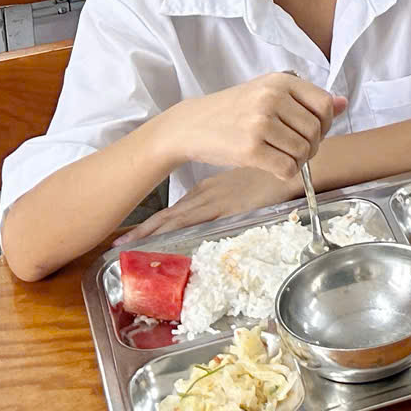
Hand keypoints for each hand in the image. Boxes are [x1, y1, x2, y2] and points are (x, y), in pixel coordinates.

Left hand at [132, 164, 301, 239]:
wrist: (294, 163)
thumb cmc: (271, 173)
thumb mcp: (243, 182)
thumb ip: (229, 192)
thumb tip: (219, 204)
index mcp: (208, 189)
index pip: (173, 210)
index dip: (151, 222)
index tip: (128, 235)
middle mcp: (207, 196)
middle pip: (169, 217)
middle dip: (143, 232)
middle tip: (117, 244)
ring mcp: (217, 203)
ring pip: (178, 222)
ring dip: (153, 234)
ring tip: (129, 246)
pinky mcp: (231, 210)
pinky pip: (201, 225)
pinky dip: (181, 234)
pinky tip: (170, 242)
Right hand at [157, 71, 344, 183]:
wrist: (192, 125)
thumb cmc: (233, 110)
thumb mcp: (269, 93)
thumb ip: (305, 99)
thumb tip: (343, 103)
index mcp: (280, 81)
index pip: (324, 104)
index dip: (325, 124)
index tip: (312, 131)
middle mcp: (272, 98)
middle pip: (316, 131)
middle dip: (311, 146)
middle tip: (294, 150)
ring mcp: (260, 123)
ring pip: (304, 151)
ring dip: (298, 161)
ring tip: (281, 157)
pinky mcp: (249, 149)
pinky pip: (287, 168)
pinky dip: (286, 173)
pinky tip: (273, 167)